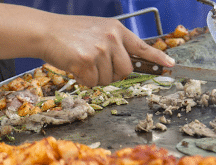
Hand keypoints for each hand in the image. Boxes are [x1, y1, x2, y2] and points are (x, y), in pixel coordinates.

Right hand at [40, 14, 174, 86]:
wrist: (45, 31)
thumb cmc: (70, 33)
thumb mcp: (98, 30)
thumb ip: (115, 44)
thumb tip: (128, 64)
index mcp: (116, 30)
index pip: (142, 46)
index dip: (157, 58)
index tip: (170, 64)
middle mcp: (111, 38)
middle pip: (126, 70)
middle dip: (113, 74)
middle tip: (97, 65)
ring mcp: (99, 49)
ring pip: (108, 79)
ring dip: (95, 77)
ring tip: (82, 62)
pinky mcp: (86, 61)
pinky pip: (93, 83)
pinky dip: (84, 80)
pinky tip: (75, 67)